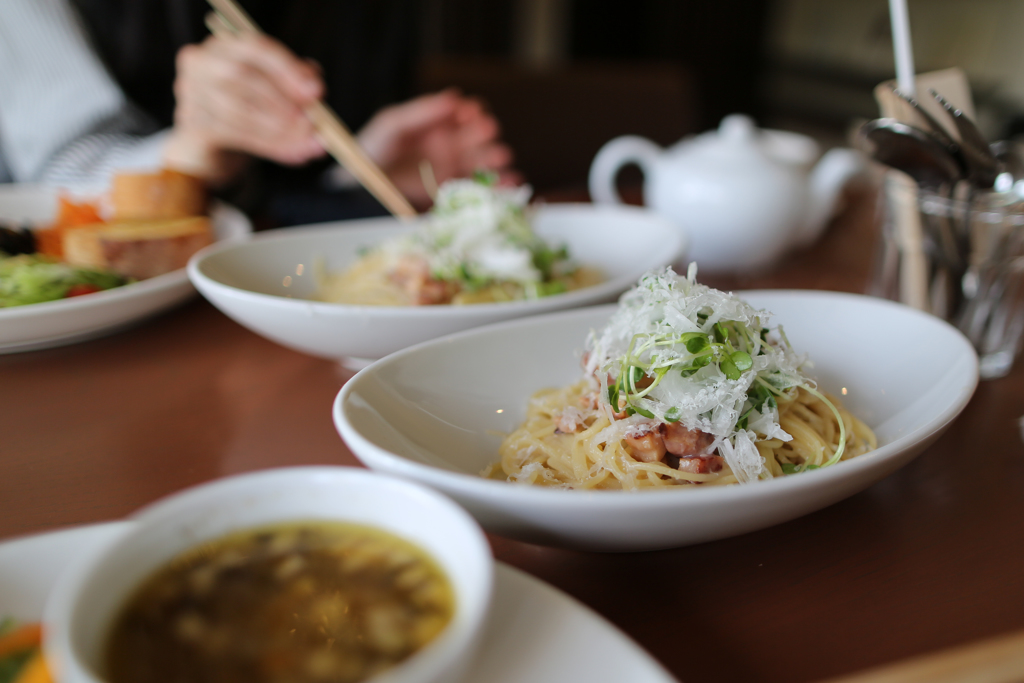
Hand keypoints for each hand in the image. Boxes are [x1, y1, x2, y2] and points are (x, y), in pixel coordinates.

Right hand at [164, 33, 325, 184]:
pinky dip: (269, 146)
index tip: (316, 92)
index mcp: (226, 45)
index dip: (288, 69)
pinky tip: (293, 154)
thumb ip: (294, 84)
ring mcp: (191, 94)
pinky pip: (234, 135)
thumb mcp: (274, 92)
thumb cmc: (249, 111)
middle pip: (242, 76)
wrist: (212, 149)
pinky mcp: (193, 126)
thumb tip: (315, 90)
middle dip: (283, 102)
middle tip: (312, 123)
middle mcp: (201, 62)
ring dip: (279, 130)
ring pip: (238, 110)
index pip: (256, 47)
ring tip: (307, 145)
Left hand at [356, 90, 517, 208]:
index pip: (466, 112)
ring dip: (495, 157)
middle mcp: (451, 144)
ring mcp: (453, 168)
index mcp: (439, 123)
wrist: (358, 185)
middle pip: (479, 135)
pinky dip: (497, 185)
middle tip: (486, 132)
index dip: (472, 111)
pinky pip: (480, 186)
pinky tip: (508, 181)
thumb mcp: (393, 123)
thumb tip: (454, 96)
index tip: (471, 112)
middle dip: (485, 132)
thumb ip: (423, 111)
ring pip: (484, 160)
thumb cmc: (373, 149)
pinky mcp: (453, 191)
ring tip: (499, 157)